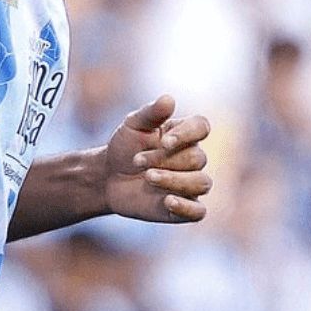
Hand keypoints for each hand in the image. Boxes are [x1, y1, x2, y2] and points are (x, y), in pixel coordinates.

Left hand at [103, 94, 211, 223]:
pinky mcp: (185, 208)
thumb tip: (169, 99)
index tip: (164, 141)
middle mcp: (193, 158)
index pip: (202, 127)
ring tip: (147, 178)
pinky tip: (167, 201)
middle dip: (165, 159)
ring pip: (201, 183)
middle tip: (137, 161)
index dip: (187, 134)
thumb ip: (151, 113)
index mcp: (185, 134)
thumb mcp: (133, 125)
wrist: (107, 177)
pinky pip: (198, 212)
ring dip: (174, 180)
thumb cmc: (124, 147)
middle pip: (197, 158)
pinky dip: (186, 207)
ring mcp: (191, 184)